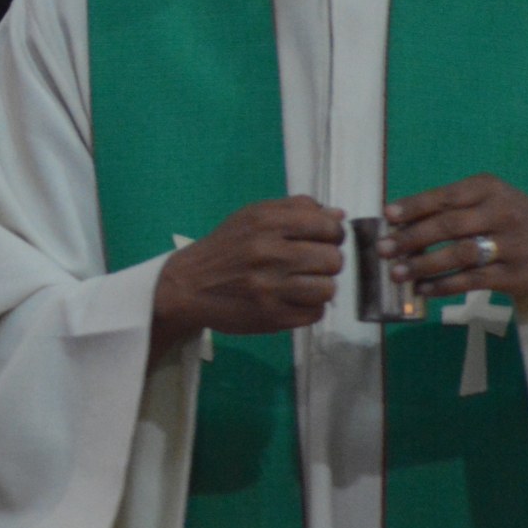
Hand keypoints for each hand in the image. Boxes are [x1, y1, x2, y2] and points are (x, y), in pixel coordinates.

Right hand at [152, 195, 344, 348]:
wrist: (189, 285)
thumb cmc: (226, 247)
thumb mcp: (253, 216)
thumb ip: (296, 209)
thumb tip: (339, 216)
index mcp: (267, 222)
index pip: (327, 226)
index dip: (333, 234)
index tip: (323, 240)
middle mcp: (269, 253)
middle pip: (333, 259)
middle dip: (328, 261)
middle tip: (312, 264)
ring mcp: (270, 288)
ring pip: (328, 289)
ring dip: (321, 286)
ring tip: (304, 283)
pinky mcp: (271, 317)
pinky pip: (315, 313)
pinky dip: (310, 307)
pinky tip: (294, 299)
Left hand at [378, 174, 527, 300]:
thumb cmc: (511, 216)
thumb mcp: (489, 198)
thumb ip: (452, 207)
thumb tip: (400, 222)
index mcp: (488, 189)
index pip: (445, 196)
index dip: (414, 206)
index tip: (387, 215)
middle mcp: (500, 213)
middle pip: (449, 225)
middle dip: (412, 238)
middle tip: (383, 249)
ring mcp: (509, 245)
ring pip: (460, 255)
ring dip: (424, 264)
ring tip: (397, 272)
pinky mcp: (514, 275)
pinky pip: (472, 281)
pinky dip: (444, 285)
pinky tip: (423, 289)